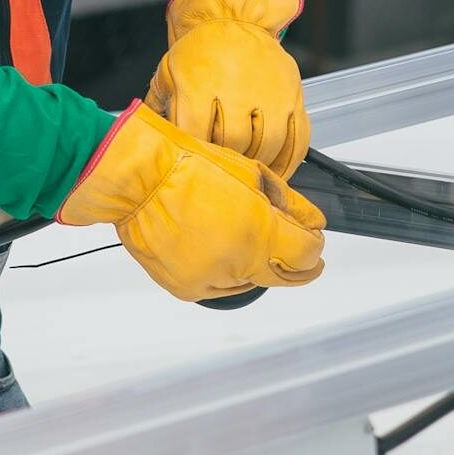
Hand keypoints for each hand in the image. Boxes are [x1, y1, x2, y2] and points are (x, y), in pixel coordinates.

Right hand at [58, 102, 324, 301]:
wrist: (138, 181)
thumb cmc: (188, 166)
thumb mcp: (250, 173)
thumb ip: (289, 203)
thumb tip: (312, 222)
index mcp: (259, 232)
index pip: (307, 255)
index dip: (315, 246)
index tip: (313, 238)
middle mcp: (239, 264)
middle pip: (287, 277)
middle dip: (297, 263)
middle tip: (297, 250)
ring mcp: (212, 280)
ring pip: (251, 283)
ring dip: (255, 264)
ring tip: (237, 233)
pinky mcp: (188, 289)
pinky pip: (219, 286)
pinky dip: (224, 271)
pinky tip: (214, 244)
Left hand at [146, 0, 309, 178]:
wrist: (236, 18)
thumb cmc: (200, 50)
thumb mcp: (169, 71)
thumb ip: (157, 106)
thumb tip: (146, 137)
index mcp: (200, 84)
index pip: (196, 133)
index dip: (195, 152)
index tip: (195, 161)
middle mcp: (237, 88)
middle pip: (234, 142)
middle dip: (226, 158)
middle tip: (221, 166)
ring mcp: (269, 93)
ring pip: (268, 145)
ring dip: (257, 163)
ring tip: (246, 169)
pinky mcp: (293, 95)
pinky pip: (298, 137)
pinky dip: (290, 161)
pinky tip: (278, 170)